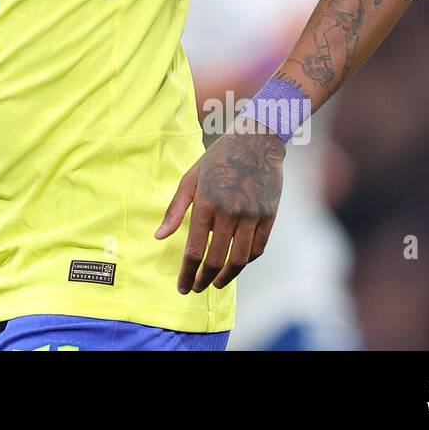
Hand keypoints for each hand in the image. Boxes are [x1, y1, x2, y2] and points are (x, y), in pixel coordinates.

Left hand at [154, 130, 285, 293]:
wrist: (256, 141)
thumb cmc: (218, 159)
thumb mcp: (191, 178)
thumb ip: (175, 210)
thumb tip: (159, 237)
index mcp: (206, 203)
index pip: (194, 249)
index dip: (187, 273)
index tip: (183, 287)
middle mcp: (229, 212)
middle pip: (216, 260)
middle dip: (204, 279)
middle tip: (196, 288)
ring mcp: (251, 215)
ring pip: (239, 260)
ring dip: (226, 278)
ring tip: (215, 283)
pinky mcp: (269, 216)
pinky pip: (257, 249)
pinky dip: (245, 262)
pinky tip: (235, 266)